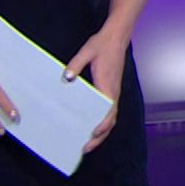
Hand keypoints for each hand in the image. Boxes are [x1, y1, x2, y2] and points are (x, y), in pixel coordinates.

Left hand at [64, 29, 129, 152]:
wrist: (117, 37)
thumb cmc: (103, 45)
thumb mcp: (87, 51)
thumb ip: (76, 65)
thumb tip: (67, 78)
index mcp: (108, 85)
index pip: (108, 111)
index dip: (102, 125)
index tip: (92, 134)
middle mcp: (113, 92)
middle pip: (110, 121)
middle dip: (99, 137)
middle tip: (85, 148)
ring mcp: (114, 92)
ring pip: (111, 119)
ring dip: (102, 133)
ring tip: (88, 144)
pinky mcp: (112, 91)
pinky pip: (109, 112)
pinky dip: (103, 124)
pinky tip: (93, 127)